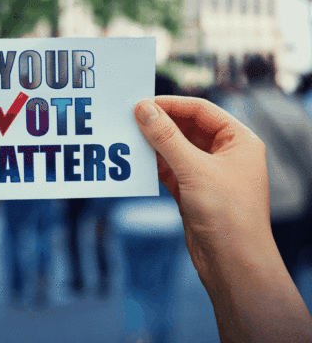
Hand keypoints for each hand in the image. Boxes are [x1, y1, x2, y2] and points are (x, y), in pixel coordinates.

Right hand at [134, 96, 269, 268]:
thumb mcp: (194, 169)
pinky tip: (135, 161)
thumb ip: (166, 137)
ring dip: (154, 144)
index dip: (172, 104)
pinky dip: (153, 165)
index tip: (143, 103)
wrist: (232, 264)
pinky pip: (170, 169)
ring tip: (128, 137)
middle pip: (187, 128)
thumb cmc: (227, 214)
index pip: (202, 110)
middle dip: (160, 124)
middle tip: (131, 118)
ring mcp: (208, 174)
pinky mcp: (193, 192)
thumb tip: (143, 109)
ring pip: (176, 149)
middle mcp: (225, 154)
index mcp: (238, 141)